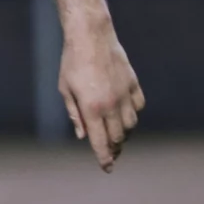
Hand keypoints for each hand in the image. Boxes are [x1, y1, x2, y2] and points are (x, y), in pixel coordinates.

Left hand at [57, 19, 144, 170]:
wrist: (90, 35)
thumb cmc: (72, 62)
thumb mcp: (65, 90)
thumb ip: (75, 115)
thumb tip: (83, 136)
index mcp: (92, 108)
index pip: (101, 142)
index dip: (104, 158)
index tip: (107, 168)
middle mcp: (111, 104)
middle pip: (118, 137)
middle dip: (114, 149)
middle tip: (110, 153)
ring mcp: (125, 93)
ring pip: (131, 124)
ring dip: (125, 134)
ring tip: (117, 135)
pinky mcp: (133, 83)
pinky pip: (138, 106)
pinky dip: (133, 114)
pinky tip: (125, 114)